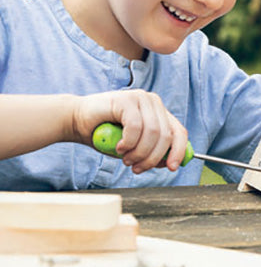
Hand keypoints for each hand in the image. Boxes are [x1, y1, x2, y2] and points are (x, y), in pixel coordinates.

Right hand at [71, 90, 188, 173]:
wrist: (76, 120)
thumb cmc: (105, 135)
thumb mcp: (133, 147)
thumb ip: (151, 151)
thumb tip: (168, 162)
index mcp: (159, 112)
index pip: (179, 132)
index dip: (179, 152)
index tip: (171, 168)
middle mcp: (153, 102)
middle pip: (166, 135)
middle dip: (152, 158)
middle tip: (136, 168)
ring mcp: (141, 98)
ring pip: (153, 132)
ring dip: (139, 153)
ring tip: (125, 159)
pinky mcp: (126, 99)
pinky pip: (135, 126)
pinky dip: (129, 142)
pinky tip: (119, 147)